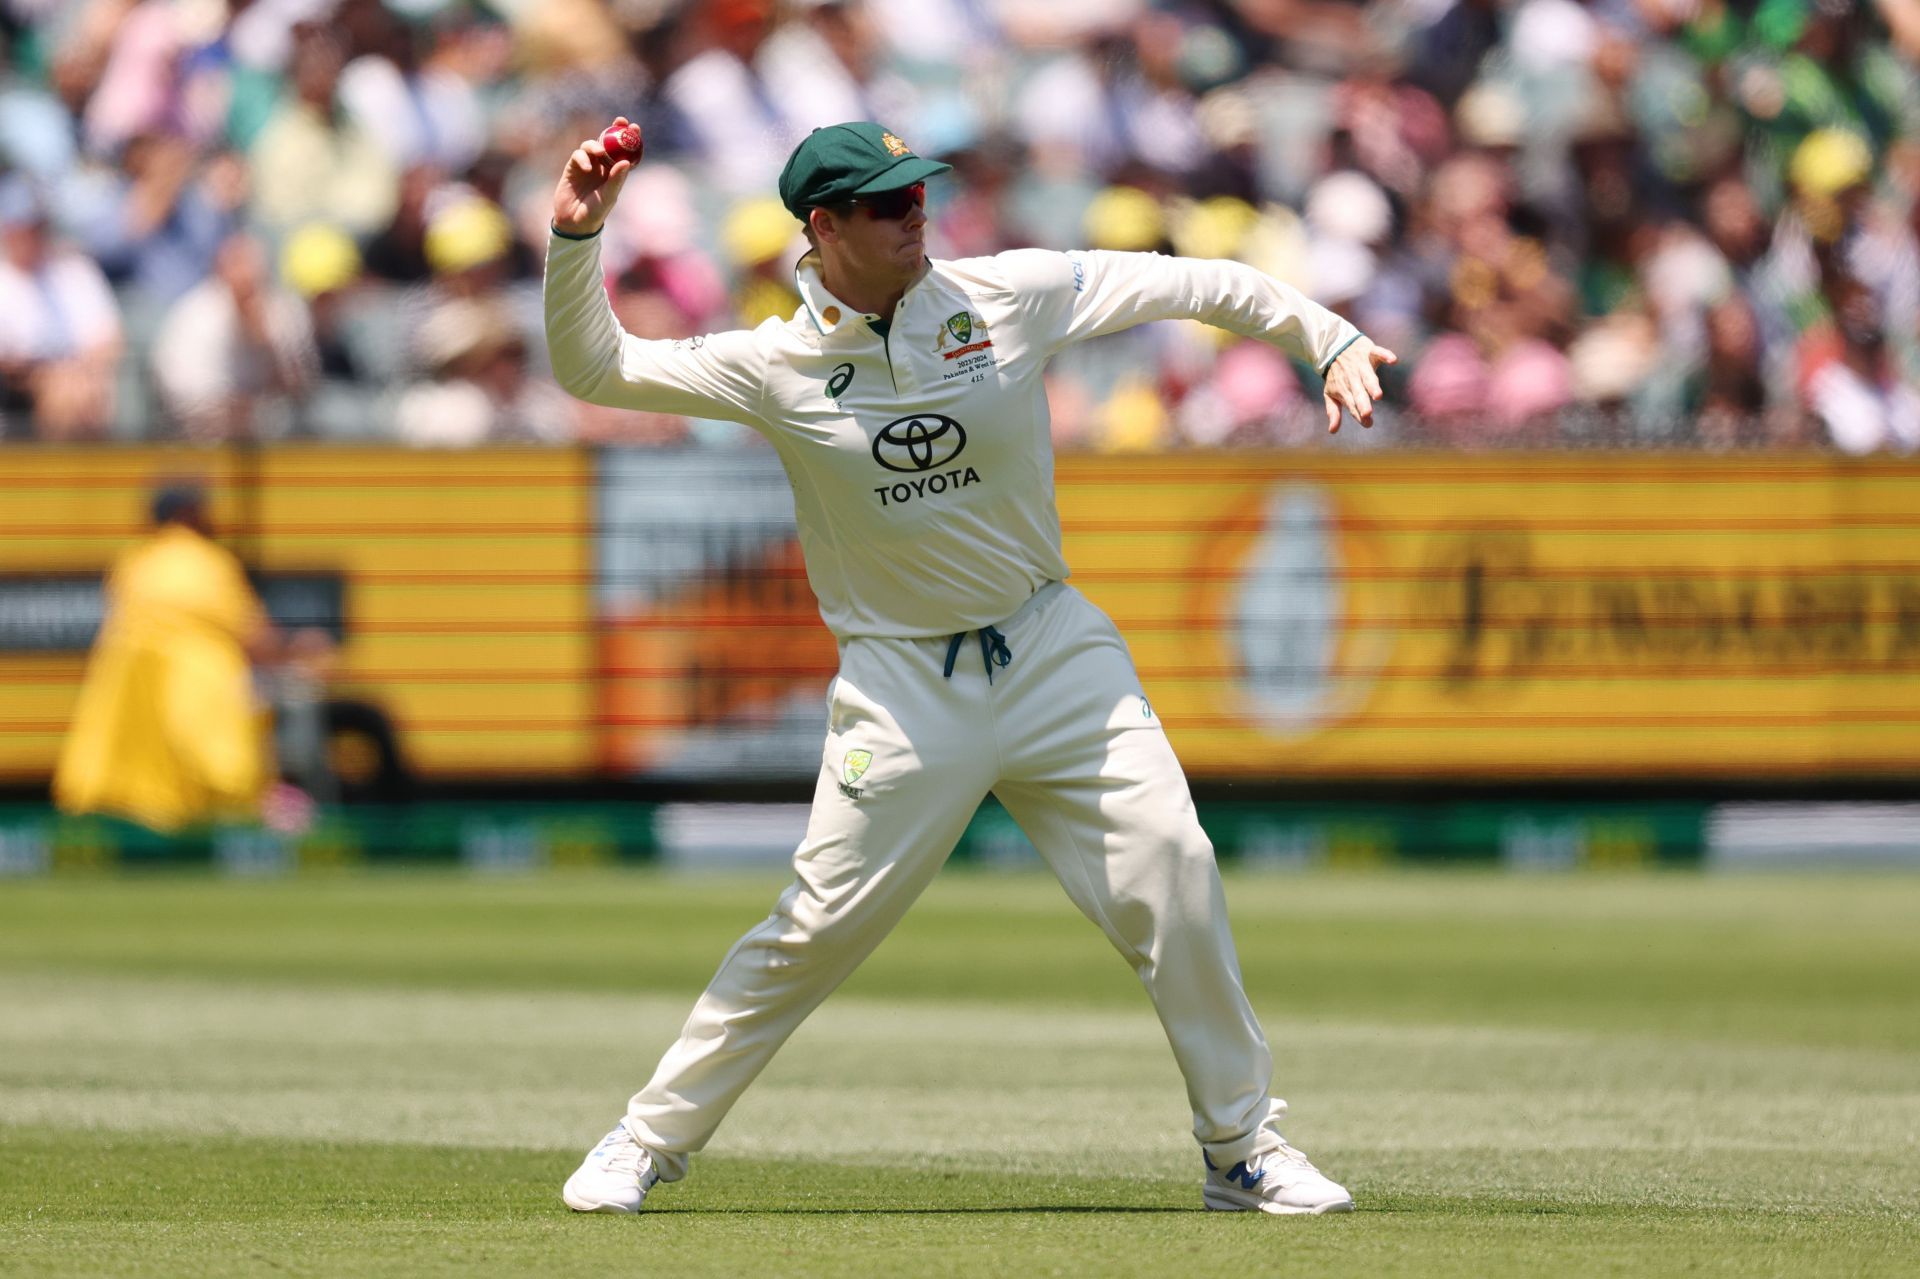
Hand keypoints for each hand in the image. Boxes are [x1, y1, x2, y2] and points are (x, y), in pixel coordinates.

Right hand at [552, 117, 639, 236]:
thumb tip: (627, 161)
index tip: (635, 127)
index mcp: (614, 173)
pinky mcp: (572, 167)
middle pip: (608, 142)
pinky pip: (578, 155)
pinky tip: (587, 168)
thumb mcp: (609, 196)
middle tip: (620, 121)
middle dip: (614, 130)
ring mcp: (587, 165)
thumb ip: (617, 179)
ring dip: (596, 145)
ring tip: (600, 153)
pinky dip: (582, 158)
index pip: (624, 151)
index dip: (630, 138)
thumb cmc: (596, 212)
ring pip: (591, 146)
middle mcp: (602, 167)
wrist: (574, 222)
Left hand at [1323, 336, 1397, 432]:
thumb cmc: (1335, 374)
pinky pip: (1378, 353)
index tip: (1367, 423)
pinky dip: (1385, 355)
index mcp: (1344, 389)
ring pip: (1367, 376)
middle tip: (1367, 413)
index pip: (1352, 404)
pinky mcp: (1368, 351)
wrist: (1333, 345)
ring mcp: (1360, 364)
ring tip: (1377, 395)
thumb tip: (1332, 431)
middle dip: (1362, 403)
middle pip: (1358, 392)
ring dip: (1372, 385)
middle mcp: (1352, 378)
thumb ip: (1333, 411)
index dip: (1358, 413)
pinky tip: (1393, 360)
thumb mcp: (1330, 393)